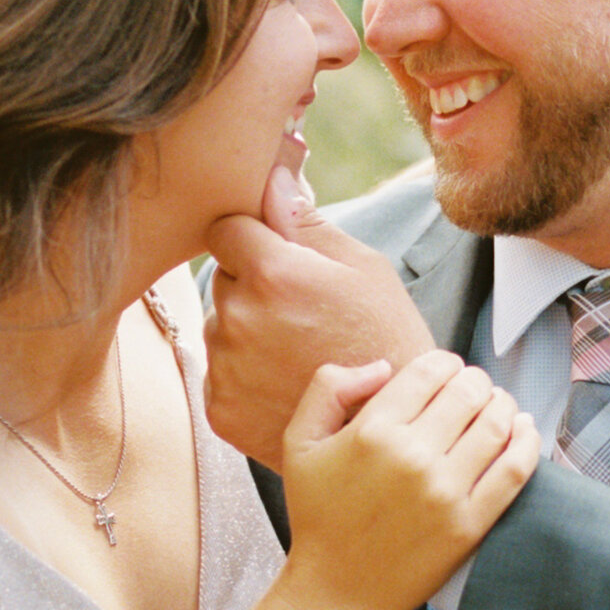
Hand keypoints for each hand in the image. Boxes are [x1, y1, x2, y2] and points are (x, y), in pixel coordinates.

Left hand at [203, 168, 432, 465]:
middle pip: (223, 279)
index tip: (275, 255)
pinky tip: (286, 384)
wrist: (390, 430)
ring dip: (246, 333)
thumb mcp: (363, 268)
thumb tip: (270, 179)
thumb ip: (306, 222)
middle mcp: (237, 317)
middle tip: (303, 315)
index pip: (225, 228)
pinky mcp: (219, 409)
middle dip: (252, 287)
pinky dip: (244, 377)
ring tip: (299, 355)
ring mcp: (224, 367)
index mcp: (271, 273)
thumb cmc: (387, 338)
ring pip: (219, 328)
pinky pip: (219, 374)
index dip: (250, 238)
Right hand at [279, 350, 537, 609]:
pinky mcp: (469, 524)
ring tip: (498, 406)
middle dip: (475, 381)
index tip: (446, 371)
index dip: (445, 362)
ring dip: (503, 404)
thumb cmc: (319, 518)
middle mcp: (412, 457)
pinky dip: (528, 442)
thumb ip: (329, 388)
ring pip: (497, 423)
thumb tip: (383, 367)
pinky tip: (524, 431)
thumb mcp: (300, 442)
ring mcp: (445, 492)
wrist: (338, 593)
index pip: (430, 371)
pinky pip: (515, 470)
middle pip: (468, 391)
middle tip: (472, 390)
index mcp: (373, 431)